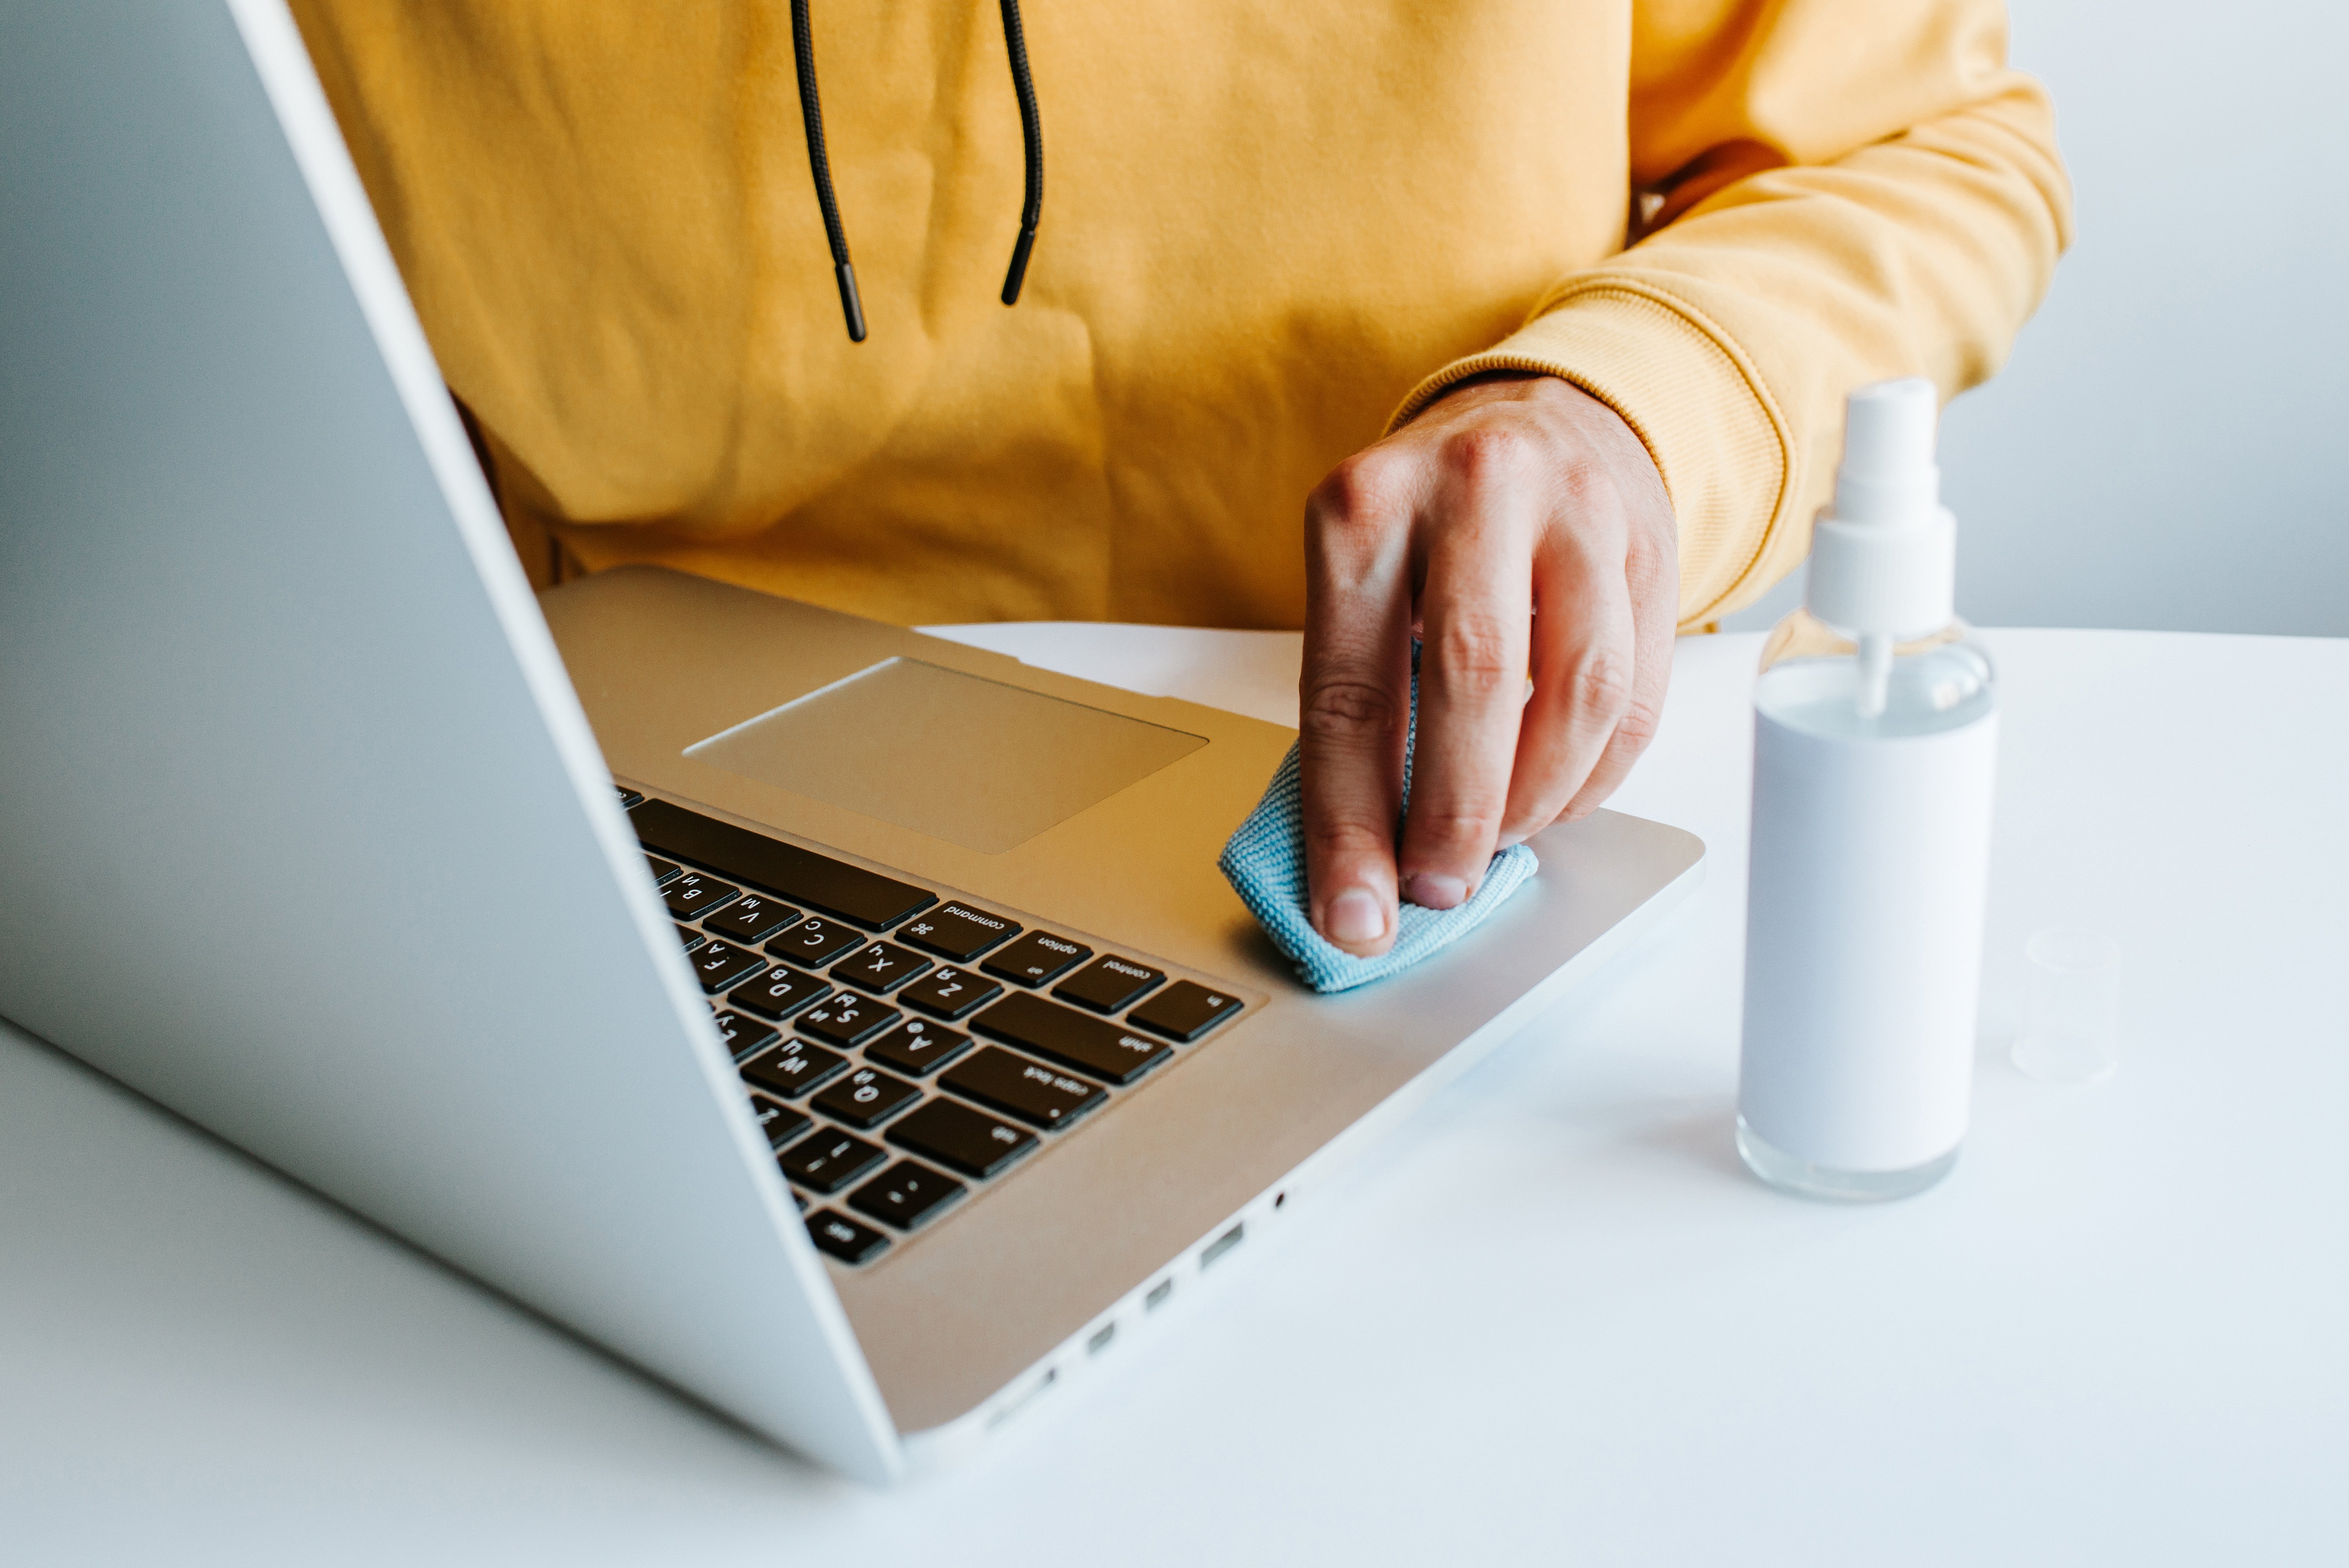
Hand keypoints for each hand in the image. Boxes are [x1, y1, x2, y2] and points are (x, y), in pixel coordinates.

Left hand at [1300, 372, 1677, 955]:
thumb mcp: (1364, 578)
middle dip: (1455, 816)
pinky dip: (1593, 775)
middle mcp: (1472, 489)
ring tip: (1498, 835)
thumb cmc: (1432, 526)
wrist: (1537, 419)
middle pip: (1472, 682)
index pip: (1351, 693)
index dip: (1350, 824)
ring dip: (1534, 799)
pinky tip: (1554, 796)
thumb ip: (1361, 697)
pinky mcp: (1650, 545)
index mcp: (1365, 507)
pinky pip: (1634, 696)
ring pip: (1575, 696)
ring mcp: (1574, 509)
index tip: (1354, 913)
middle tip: (1439, 883)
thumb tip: (1360, 856)